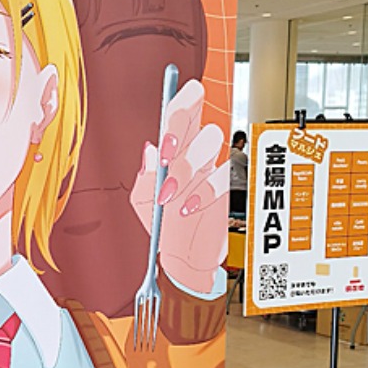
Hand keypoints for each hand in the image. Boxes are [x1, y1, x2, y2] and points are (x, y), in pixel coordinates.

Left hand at [130, 79, 227, 294]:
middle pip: (202, 115)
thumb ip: (145, 176)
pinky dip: (201, 193)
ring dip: (188, 164)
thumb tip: (151, 148)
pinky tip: (186, 208)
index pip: (183, 111)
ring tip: (170, 193)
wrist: (182, 259)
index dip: (179, 109)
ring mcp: (212, 169)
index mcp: (175, 149)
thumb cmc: (163, 225)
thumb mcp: (143, 201)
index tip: (166, 131)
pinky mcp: (224, 189)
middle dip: (184, 128)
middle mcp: (195, 152)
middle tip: (168, 155)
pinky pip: (221, 177)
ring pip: (213, 139)